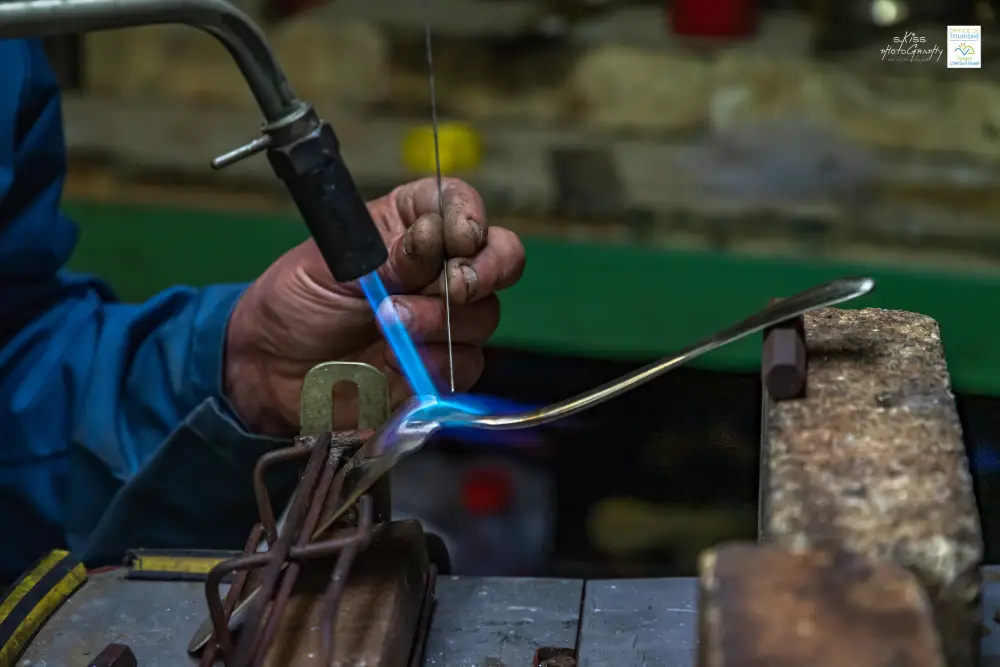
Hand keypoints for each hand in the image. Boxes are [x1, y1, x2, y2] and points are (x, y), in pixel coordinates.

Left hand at [224, 178, 525, 435]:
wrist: (270, 369)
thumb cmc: (295, 302)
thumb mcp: (330, 265)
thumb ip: (388, 254)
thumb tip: (435, 236)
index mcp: (410, 226)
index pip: (459, 204)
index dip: (468, 215)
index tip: (455, 236)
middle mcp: (437, 268)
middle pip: (499, 257)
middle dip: (485, 270)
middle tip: (452, 286)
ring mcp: (442, 319)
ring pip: (484, 315)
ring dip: (441, 320)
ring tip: (390, 324)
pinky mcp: (439, 366)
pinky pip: (466, 364)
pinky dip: (437, 362)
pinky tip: (397, 360)